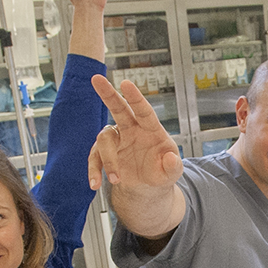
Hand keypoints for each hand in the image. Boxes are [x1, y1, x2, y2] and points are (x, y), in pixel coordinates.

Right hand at [89, 74, 182, 191]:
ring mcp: (117, 140)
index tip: (125, 84)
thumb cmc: (162, 173)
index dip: (135, 97)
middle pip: (119, 108)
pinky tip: (95, 183)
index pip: (143, 111)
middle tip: (96, 79)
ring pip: (104, 140)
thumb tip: (171, 159)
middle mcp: (132, 129)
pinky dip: (94, 171)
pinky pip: (95, 157)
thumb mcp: (171, 173)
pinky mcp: (104, 152)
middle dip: (108, 94)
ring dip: (108, 161)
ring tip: (116, 180)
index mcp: (151, 129)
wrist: (147, 187)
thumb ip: (173, 167)